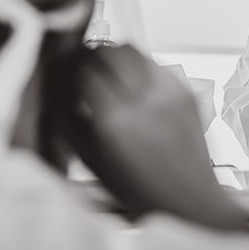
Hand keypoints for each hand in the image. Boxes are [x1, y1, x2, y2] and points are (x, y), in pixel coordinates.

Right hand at [66, 45, 248, 230]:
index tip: (67, 74)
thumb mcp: (90, 160)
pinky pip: (152, 63)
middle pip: (108, 50)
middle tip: (85, 68)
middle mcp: (143, 99)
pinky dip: (137, 67)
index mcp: (115, 120)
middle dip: (91, 55)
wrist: (188, 200)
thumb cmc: (137, 189)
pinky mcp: (184, 91)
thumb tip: (60, 86)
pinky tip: (133, 86)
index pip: (84, 69)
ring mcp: (168, 92)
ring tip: (108, 74)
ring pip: (131, 49)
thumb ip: (69, 119)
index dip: (70, 67)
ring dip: (114, 56)